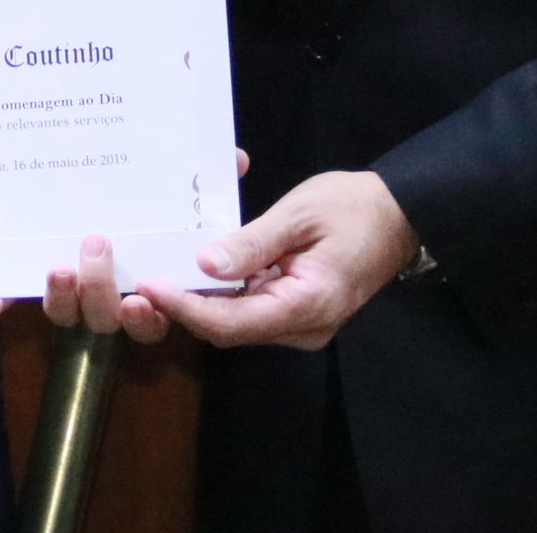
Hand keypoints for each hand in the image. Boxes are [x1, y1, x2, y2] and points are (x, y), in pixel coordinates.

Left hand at [0, 149, 245, 331]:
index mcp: (147, 284)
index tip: (144, 296)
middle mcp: (109, 296)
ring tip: (57, 267)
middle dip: (101, 291)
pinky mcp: (35, 278)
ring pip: (66, 314)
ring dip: (59, 297)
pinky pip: (16, 296)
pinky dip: (1, 300)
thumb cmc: (157, 198)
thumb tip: (235, 158)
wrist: (112, 189)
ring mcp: (71, 291)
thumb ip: (209, 180)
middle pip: (106, 319)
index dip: (149, 315)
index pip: (154, 315)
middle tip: (97, 247)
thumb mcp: (181, 191)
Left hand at [132, 170, 417, 351]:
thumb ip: (253, 242)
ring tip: (155, 274)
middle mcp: (303, 327)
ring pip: (236, 323)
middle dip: (183, 309)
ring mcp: (300, 324)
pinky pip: (249, 309)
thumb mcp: (299, 214)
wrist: (400, 215)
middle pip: (229, 329)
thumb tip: (205, 264)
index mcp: (308, 305)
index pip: (233, 322)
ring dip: (198, 302)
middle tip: (137, 283)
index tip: (149, 287)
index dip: (187, 308)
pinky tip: (192, 269)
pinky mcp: (295, 311)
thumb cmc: (354, 207)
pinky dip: (220, 293)